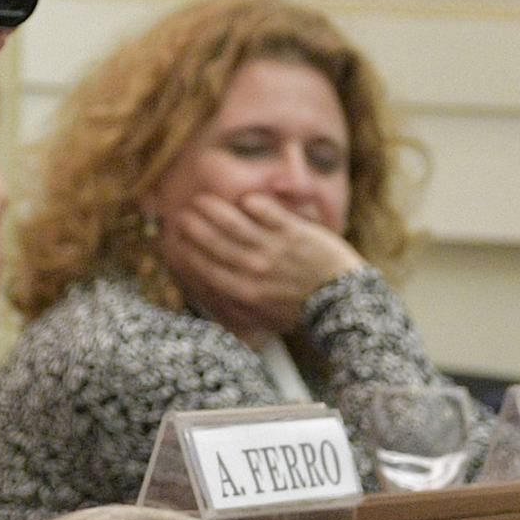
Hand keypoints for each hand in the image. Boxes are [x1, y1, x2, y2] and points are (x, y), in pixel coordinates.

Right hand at [154, 188, 365, 341]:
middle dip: (193, 225)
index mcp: (244, 292)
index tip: (176, 240)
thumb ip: (240, 312)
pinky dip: (252, 203)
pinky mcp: (292, 231)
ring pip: (233, 222)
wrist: (342, 300)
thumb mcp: (267, 320)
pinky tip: (244, 199)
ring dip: (213, 208)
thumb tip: (218, 307)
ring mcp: (273, 248)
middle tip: (183, 215)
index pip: (205, 266)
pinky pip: (264, 211)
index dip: (187, 250)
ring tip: (202, 200)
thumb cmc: (304, 311)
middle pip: (213, 241)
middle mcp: (254, 269)